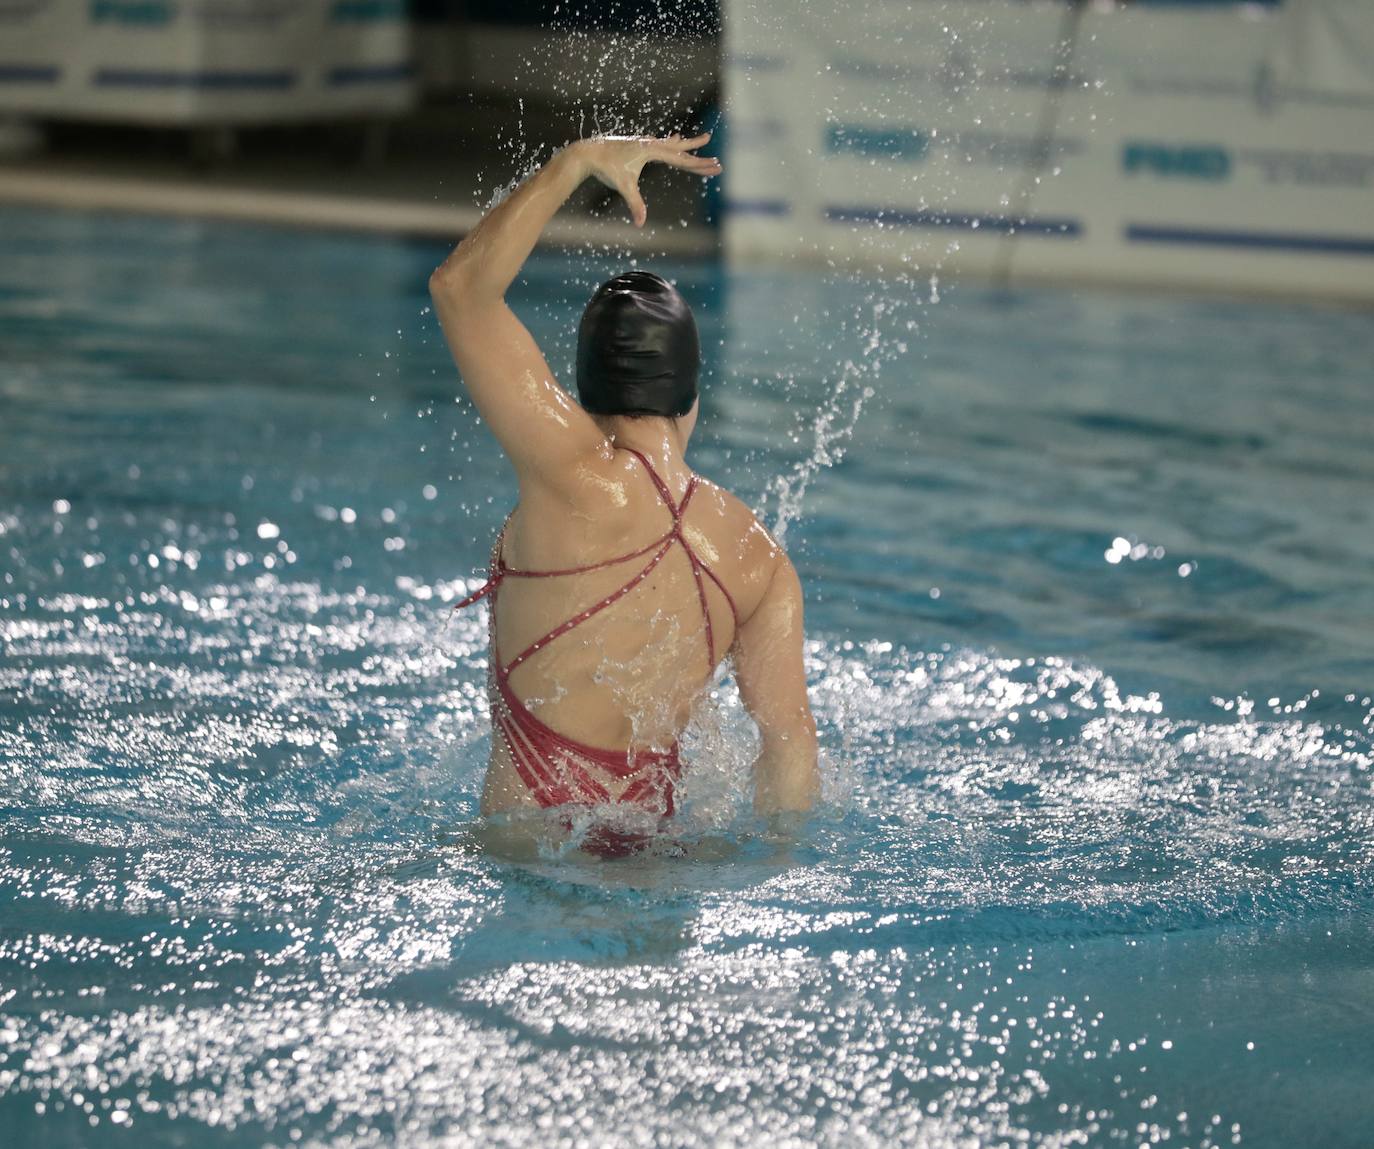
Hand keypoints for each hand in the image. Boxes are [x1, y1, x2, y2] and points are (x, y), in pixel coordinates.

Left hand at [568, 132, 721, 227]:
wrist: (589, 153)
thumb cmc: (607, 168)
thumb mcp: (623, 187)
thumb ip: (635, 204)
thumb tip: (640, 223)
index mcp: (652, 150)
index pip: (681, 160)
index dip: (699, 166)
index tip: (715, 167)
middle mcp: (651, 144)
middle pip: (681, 151)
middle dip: (700, 156)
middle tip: (717, 160)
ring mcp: (646, 143)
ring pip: (673, 144)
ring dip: (689, 144)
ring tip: (703, 138)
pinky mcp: (640, 145)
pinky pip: (662, 144)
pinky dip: (672, 143)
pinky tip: (675, 138)